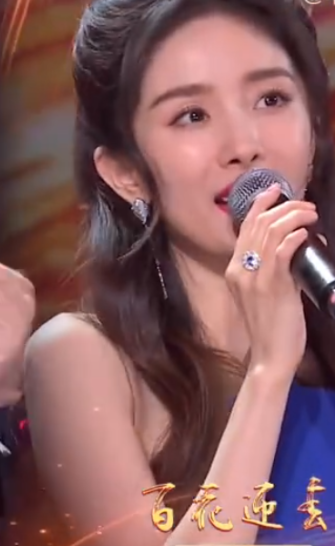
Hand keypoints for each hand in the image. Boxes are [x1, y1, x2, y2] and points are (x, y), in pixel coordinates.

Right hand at [225, 184, 315, 375]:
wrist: (271, 354)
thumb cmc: (272, 327)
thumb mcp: (266, 293)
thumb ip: (274, 270)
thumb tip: (294, 248)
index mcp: (235, 270)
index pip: (244, 228)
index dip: (260, 205)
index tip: (276, 191)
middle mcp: (240, 269)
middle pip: (258, 225)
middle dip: (283, 207)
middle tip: (304, 203)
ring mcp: (254, 277)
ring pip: (270, 233)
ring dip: (294, 217)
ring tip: (310, 214)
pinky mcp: (272, 285)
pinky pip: (282, 251)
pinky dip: (295, 236)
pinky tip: (306, 233)